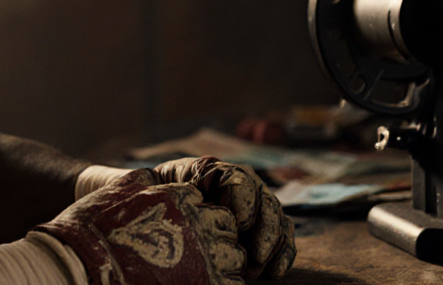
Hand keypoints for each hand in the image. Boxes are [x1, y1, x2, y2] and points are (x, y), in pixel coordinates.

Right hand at [36, 169, 244, 284]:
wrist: (81, 265)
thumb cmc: (92, 230)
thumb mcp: (117, 192)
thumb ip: (140, 184)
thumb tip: (151, 179)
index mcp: (178, 196)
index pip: (208, 204)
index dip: (202, 220)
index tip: (190, 235)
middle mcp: (195, 221)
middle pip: (226, 227)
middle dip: (217, 239)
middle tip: (198, 255)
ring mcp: (202, 252)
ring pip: (234, 256)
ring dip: (223, 264)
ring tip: (201, 273)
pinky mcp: (204, 282)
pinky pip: (232, 283)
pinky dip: (224, 284)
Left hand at [150, 156, 295, 278]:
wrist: (169, 206)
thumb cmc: (164, 196)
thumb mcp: (163, 187)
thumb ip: (165, 186)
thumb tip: (159, 183)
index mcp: (218, 171)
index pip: (240, 180)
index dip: (244, 202)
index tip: (239, 226)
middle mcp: (244, 184)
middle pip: (265, 201)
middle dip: (264, 230)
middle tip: (255, 256)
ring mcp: (257, 204)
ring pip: (278, 219)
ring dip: (273, 246)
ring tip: (257, 270)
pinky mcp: (265, 224)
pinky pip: (283, 235)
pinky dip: (283, 254)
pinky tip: (275, 272)